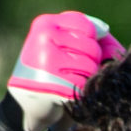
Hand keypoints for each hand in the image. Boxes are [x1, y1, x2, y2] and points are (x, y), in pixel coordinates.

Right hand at [8, 11, 125, 130]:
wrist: (27, 105)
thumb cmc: (49, 71)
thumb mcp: (60, 45)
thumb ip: (83, 33)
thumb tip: (104, 30)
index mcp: (44, 25)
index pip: (85, 25)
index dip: (90, 40)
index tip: (77, 52)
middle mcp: (44, 39)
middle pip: (91, 46)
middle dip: (89, 61)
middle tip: (69, 71)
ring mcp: (47, 62)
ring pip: (90, 66)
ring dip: (86, 78)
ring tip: (68, 81)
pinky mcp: (54, 84)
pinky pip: (84, 85)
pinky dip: (81, 92)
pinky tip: (67, 92)